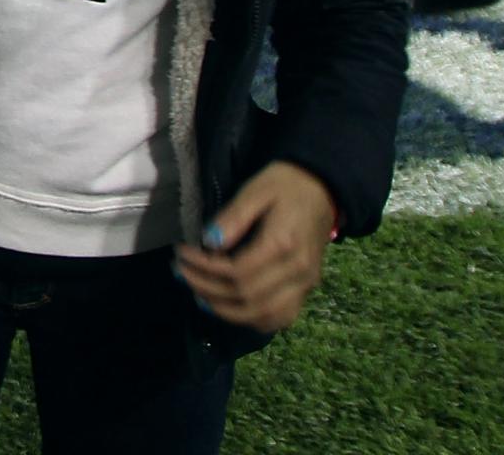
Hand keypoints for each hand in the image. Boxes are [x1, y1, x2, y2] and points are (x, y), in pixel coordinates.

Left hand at [174, 161, 335, 332]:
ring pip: (265, 315)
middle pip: (247, 297)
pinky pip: (281, 317)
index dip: (204, 268)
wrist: (322, 188)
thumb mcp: (256, 190)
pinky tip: (229, 307)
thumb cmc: (285, 185)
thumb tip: (209, 242)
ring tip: (198, 294)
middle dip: (208, 289)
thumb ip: (234, 217)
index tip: (182, 254)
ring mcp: (306, 284)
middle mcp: (298, 271)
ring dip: (227, 311)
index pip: (237, 271)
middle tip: (181, 273)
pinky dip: (253, 319)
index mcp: (284, 244)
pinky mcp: (307, 289)